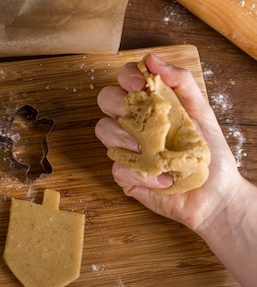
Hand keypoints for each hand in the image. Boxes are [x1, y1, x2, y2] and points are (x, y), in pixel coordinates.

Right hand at [94, 54, 244, 232]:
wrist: (215, 194)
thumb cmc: (209, 152)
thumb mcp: (201, 110)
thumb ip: (180, 81)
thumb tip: (152, 59)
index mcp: (149, 104)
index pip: (125, 79)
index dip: (127, 77)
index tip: (143, 86)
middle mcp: (133, 122)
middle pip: (105, 99)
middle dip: (120, 105)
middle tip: (142, 117)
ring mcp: (125, 148)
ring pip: (104, 130)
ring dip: (130, 140)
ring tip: (156, 153)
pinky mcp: (124, 174)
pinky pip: (117, 166)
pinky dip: (142, 173)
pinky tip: (162, 178)